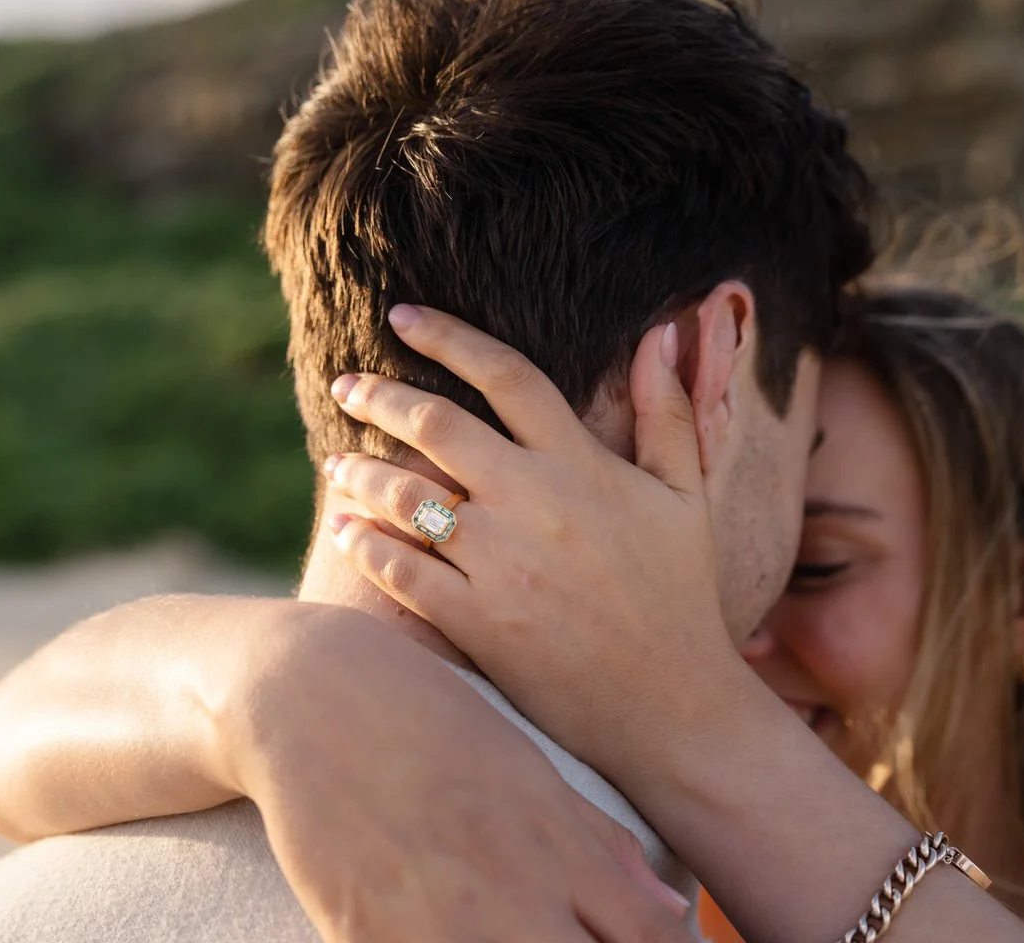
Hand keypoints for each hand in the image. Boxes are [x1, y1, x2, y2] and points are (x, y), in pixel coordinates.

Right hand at [240, 608, 695, 942]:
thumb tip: (670, 910)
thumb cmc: (430, 723)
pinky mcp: (363, 939)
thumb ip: (598, 843)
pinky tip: (445, 942)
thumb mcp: (526, 770)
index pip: (650, 937)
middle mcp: (509, 891)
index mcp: (556, 845)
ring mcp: (436, 923)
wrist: (312, 692)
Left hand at [321, 304, 744, 773]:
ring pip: (406, 495)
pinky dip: (364, 544)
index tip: (402, 317)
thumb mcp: (686, 495)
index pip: (505, 374)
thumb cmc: (681, 596)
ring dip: (360, 470)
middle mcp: (534, 503)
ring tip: (337, 461)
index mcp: (581, 464)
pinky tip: (345, 529)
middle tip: (347, 384)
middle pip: (436, 424)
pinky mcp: (475, 621)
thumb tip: (662, 332)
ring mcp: (500, 563)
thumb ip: (668, 410)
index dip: (447, 337)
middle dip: (379, 396)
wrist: (671, 707)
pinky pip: (399, 570)